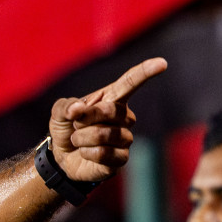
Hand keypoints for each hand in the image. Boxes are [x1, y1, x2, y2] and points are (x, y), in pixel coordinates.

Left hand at [48, 57, 166, 182]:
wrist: (62, 156)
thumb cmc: (67, 128)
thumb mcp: (59, 112)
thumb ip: (66, 106)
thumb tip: (78, 109)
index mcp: (111, 99)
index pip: (129, 83)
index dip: (145, 73)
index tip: (161, 63)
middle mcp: (123, 117)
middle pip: (111, 111)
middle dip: (85, 119)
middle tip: (76, 126)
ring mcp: (124, 138)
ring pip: (105, 135)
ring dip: (82, 138)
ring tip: (79, 140)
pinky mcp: (121, 158)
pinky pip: (104, 154)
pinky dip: (87, 154)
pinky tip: (86, 153)